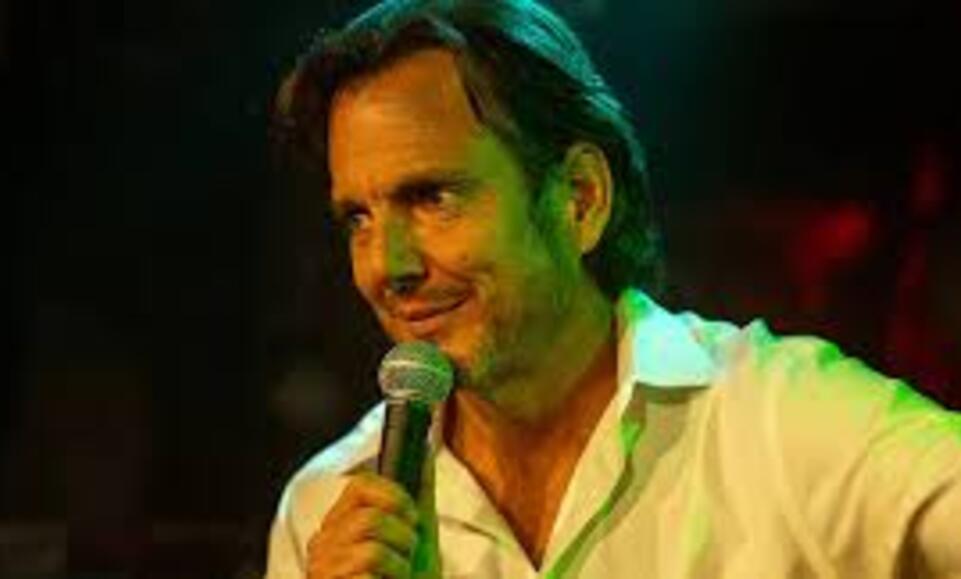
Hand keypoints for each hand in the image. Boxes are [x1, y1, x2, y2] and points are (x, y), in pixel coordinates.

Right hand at [306, 452, 440, 577]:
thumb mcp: (417, 537)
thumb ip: (418, 494)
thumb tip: (428, 449)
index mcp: (338, 524)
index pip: (359, 486)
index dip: (393, 495)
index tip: (412, 516)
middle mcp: (323, 546)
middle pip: (369, 518)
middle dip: (403, 540)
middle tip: (406, 558)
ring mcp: (323, 573)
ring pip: (372, 550)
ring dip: (400, 567)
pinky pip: (369, 577)